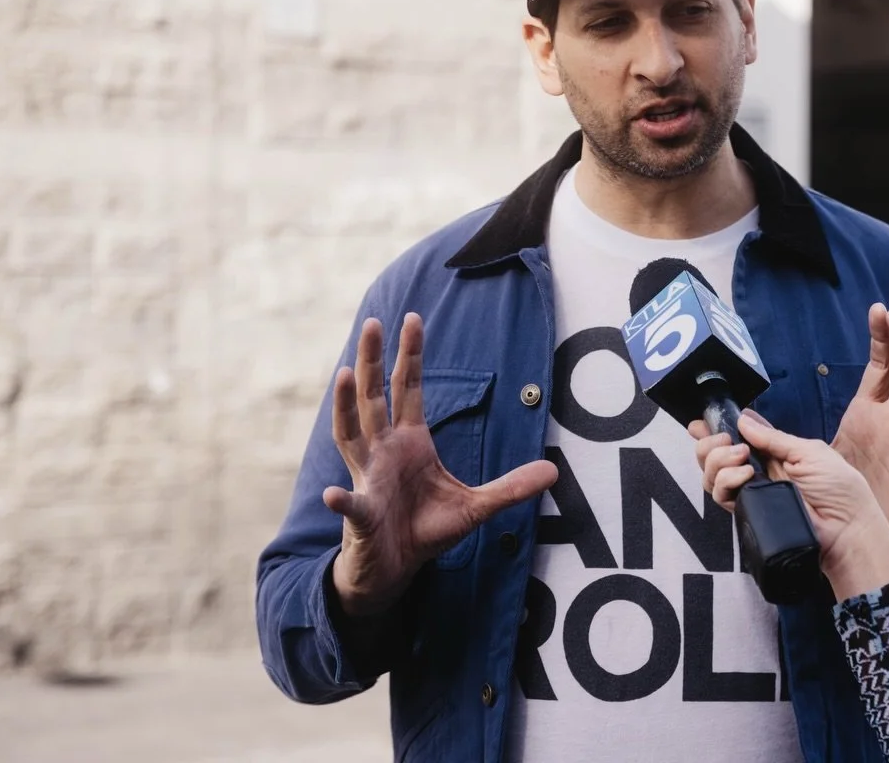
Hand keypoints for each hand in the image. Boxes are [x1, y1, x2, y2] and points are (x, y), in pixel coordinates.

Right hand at [323, 313, 556, 616]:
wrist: (393, 569)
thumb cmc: (426, 530)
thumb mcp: (477, 507)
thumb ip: (511, 487)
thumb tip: (554, 471)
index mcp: (409, 442)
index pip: (406, 390)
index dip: (409, 355)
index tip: (413, 318)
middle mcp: (382, 452)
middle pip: (373, 398)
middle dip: (372, 361)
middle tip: (372, 322)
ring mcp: (367, 480)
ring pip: (351, 436)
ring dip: (346, 406)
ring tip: (343, 375)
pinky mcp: (361, 516)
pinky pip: (352, 507)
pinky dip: (343, 502)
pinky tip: (334, 496)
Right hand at [691, 412, 888, 599]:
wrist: (846, 528)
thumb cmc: (838, 487)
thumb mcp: (809, 451)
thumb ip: (773, 438)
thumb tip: (743, 420)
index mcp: (774, 452)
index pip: (738, 437)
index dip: (716, 429)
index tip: (700, 423)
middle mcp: (757, 471)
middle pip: (715, 455)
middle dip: (711, 444)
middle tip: (727, 442)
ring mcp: (750, 493)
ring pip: (712, 475)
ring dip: (719, 460)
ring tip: (741, 459)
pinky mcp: (747, 512)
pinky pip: (720, 495)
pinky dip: (726, 480)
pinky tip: (745, 476)